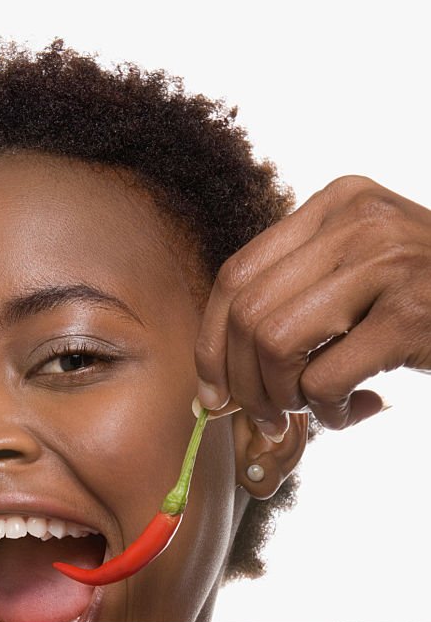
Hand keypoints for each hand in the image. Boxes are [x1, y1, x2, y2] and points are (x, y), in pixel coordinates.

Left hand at [195, 175, 430, 437]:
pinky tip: (357, 408)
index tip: (212, 392)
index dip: (211, 342)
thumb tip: (219, 373)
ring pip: (274, 344)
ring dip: (283, 398)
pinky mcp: (412, 313)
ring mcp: (388, 262)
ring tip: (314, 410)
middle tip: (266, 417)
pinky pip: (323, 380)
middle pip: (247, 314)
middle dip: (244, 383)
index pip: (237, 274)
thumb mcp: (363, 273)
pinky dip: (328, 412)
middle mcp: (357, 221)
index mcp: (336, 203)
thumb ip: (301, 296)